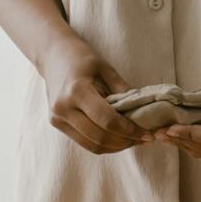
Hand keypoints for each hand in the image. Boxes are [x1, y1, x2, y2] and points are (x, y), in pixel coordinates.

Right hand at [39, 38, 145, 154]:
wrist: (52, 54)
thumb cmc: (82, 57)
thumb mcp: (106, 68)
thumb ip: (123, 91)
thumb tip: (144, 112)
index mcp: (77, 90)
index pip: (108, 120)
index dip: (130, 130)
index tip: (148, 134)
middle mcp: (64, 107)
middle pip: (100, 137)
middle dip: (126, 142)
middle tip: (145, 139)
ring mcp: (57, 118)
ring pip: (93, 145)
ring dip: (116, 147)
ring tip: (134, 141)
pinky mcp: (56, 123)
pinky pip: (84, 142)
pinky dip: (104, 144)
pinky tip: (119, 139)